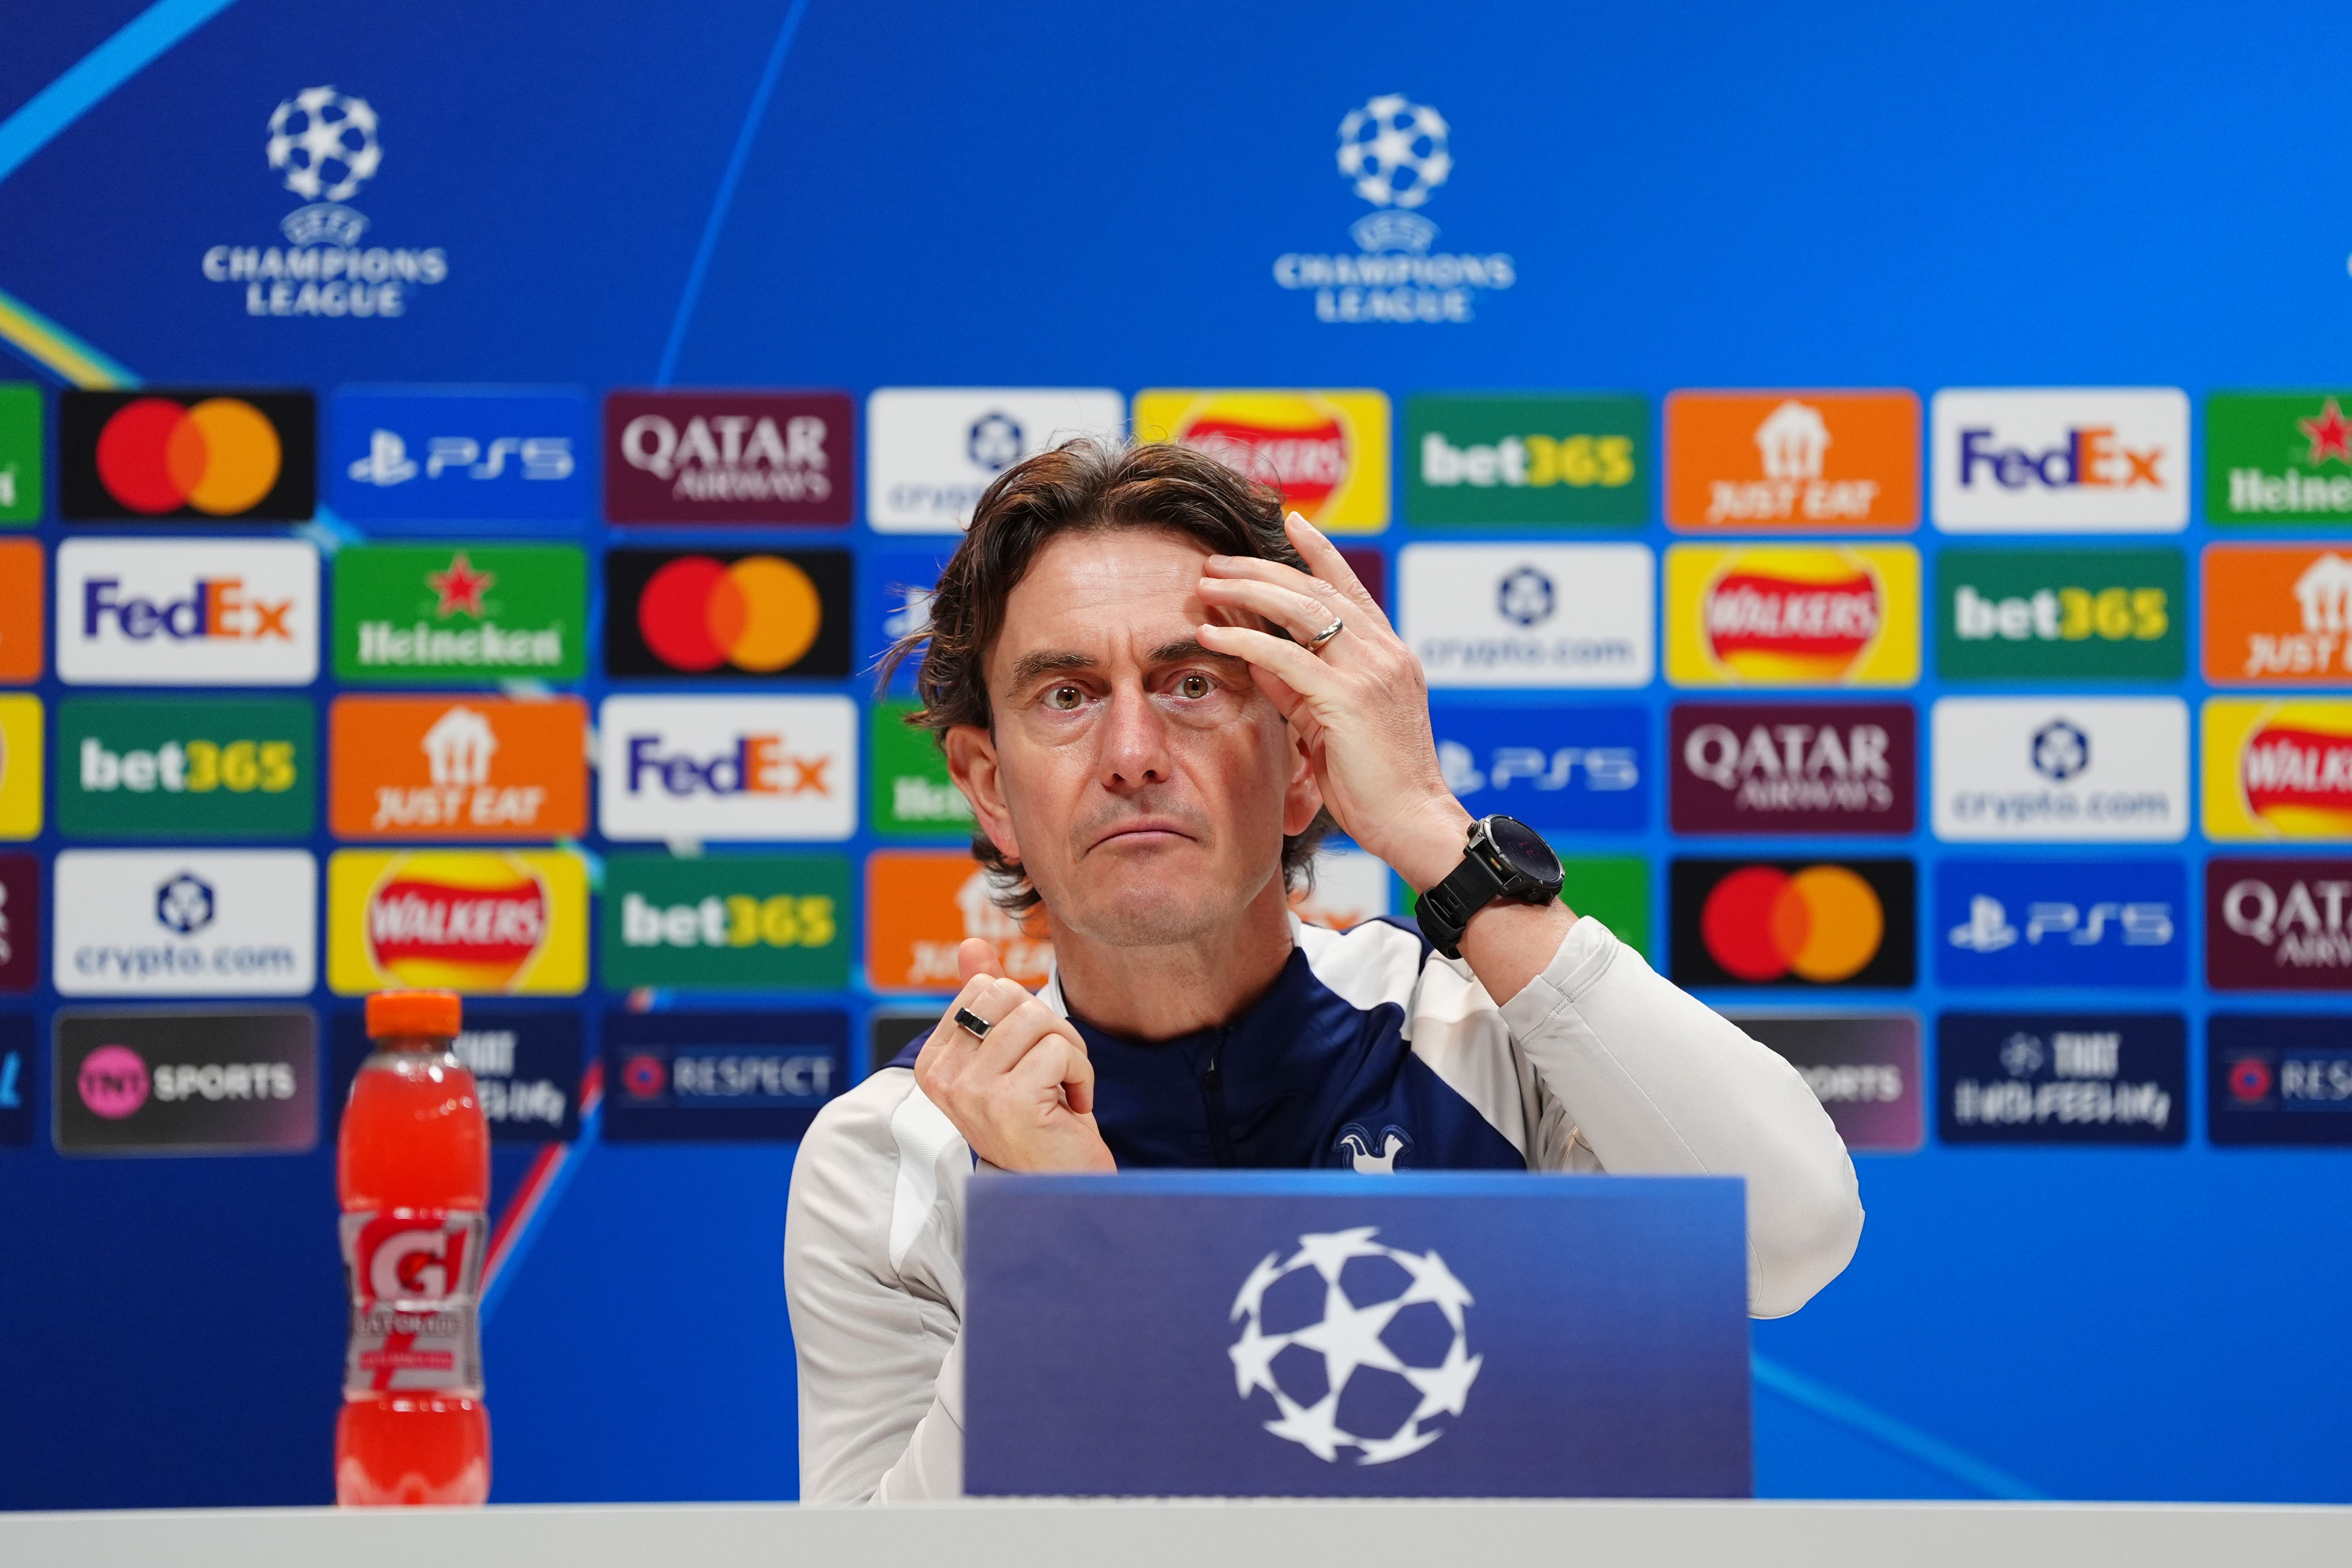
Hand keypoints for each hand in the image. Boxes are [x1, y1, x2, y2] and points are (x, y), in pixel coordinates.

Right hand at [912, 939, 1115, 1172]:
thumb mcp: (1008, 1056)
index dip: (1024, 1013)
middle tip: (1054, 1072)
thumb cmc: (1037, 1118)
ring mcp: (971, 1090)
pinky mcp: (1008, 1102)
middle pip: (1011, 997)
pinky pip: (1058, 1049)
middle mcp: (943, 1077)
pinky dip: (1081, 1074)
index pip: (984, 987)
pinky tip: (1072, 1106)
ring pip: (1037, 1018)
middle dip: (1049, 1028)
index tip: (1030, 1058)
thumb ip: (984, 1001)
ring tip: (1063, 1088)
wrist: (1060, 1185)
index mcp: (934, 1061)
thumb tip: (971, 945)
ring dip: (1069, 1051)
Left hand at [1196, 512, 1472, 890]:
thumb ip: (1300, 687)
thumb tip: (1258, 656)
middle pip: (1316, 590)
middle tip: (1218, 559)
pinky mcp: (1348, 698)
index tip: (1291, 522)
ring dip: (1248, 590)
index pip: (1350, 588)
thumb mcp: (1332, 724)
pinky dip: (1246, 639)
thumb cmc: (1375, 785)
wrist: (1414, 822)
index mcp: (1389, 654)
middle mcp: (1384, 652)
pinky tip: (1213, 632)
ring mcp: (1371, 671)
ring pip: (1301, 610)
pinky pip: (1286, 656)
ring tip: (1206, 583)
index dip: (1319, 552)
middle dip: (1262, 568)